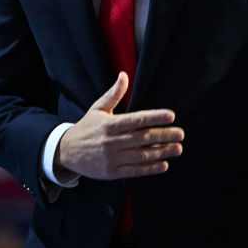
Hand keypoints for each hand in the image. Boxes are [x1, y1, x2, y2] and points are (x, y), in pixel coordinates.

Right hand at [55, 72, 183, 180]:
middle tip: (180, 134)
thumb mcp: (98, 108)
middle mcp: (112, 141)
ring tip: (177, 148)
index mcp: (110, 124)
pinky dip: (150, 168)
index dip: (155, 117)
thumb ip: (114, 94)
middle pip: (143, 138)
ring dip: (161, 152)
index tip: (171, 116)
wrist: (66, 151)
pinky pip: (134, 171)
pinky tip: (163, 164)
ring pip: (141, 155)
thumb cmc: (86, 127)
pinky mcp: (111, 172)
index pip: (137, 120)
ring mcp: (112, 158)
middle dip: (164, 135)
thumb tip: (124, 75)